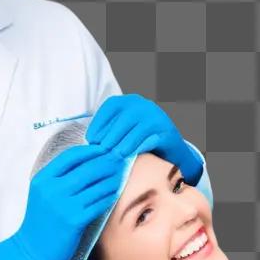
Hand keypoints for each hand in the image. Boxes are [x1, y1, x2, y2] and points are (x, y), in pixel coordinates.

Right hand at [13, 145, 127, 259]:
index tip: (105, 149)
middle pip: (88, 168)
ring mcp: (63, 205)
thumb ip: (60, 176)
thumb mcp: (43, 192)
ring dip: (112, 178)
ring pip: (96, 185)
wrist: (33, 249)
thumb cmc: (42, 219)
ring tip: (122, 175)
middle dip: (107, 162)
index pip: (71, 156)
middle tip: (121, 160)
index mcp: (43, 179)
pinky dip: (109, 196)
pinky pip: (99, 203)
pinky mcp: (74, 221)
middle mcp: (51, 189)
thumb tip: (87, 158)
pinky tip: (116, 193)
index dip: (91, 150)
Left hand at [86, 94, 202, 181]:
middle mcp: (145, 105)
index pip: (112, 107)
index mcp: (131, 101)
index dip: (99, 123)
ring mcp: (158, 118)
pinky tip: (132, 157)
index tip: (91, 140)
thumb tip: (89, 142)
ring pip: (138, 129)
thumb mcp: (123, 132)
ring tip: (115, 156)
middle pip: (124, 119)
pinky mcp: (168, 132)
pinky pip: (152, 140)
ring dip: (124, 144)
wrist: (170, 152)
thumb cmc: (139, 143)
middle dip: (111, 136)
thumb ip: (109, 132)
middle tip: (102, 151)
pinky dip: (140, 149)